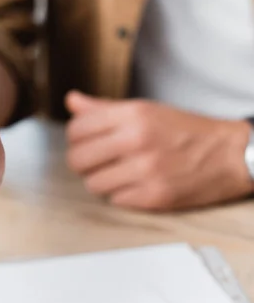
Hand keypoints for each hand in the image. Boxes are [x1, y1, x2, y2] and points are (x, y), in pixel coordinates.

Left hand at [65, 91, 252, 210]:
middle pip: (78, 159)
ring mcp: (146, 170)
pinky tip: (136, 185)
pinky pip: (115, 200)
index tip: (85, 142)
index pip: (76, 129)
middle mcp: (137, 140)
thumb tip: (72, 101)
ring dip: (102, 181)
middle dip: (83, 163)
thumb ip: (104, 108)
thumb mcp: (146, 110)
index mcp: (133, 115)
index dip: (76, 139)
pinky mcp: (154, 196)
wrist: (231, 155)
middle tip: (96, 162)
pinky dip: (121, 195)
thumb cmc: (186, 131)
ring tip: (118, 174)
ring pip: (93, 184)